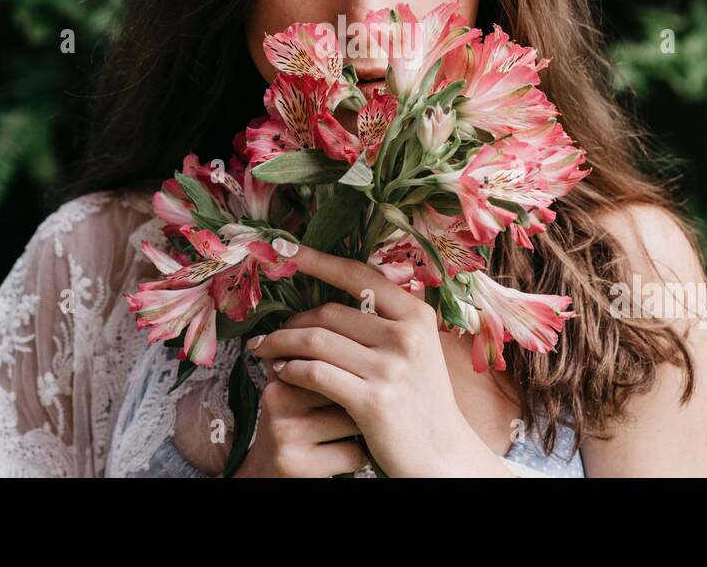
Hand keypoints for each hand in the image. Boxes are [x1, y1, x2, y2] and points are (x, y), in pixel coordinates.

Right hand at [233, 357, 366, 476]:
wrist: (268, 476)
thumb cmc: (296, 425)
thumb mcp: (293, 390)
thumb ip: (310, 356)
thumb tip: (356, 310)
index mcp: (279, 376)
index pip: (333, 358)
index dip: (354, 371)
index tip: (356, 380)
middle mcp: (277, 401)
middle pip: (346, 385)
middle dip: (358, 397)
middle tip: (353, 406)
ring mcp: (285, 434)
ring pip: (353, 419)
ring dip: (361, 427)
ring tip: (345, 432)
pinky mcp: (298, 466)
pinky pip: (353, 452)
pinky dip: (358, 454)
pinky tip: (344, 453)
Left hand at [245, 246, 514, 476]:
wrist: (443, 456)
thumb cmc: (422, 401)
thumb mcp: (417, 351)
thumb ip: (386, 323)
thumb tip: (333, 302)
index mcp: (417, 315)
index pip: (359, 275)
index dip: (318, 260)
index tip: (285, 251)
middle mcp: (406, 335)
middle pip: (329, 312)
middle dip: (291, 321)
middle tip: (268, 332)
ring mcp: (390, 368)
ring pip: (316, 341)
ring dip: (281, 344)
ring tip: (264, 350)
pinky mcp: (372, 401)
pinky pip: (316, 374)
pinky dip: (292, 370)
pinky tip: (282, 374)